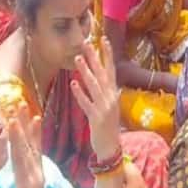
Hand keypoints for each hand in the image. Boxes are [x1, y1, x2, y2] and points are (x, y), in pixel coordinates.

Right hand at [0, 103, 44, 187]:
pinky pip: (37, 154)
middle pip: (29, 148)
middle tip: (20, 107)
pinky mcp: (39, 176)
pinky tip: (36, 126)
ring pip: (35, 148)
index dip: (17, 140)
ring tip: (29, 110)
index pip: (20, 158)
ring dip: (31, 129)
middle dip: (24, 127)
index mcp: (28, 187)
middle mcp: (36, 178)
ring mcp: (40, 176)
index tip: (13, 122)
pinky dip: (36, 139)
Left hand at [70, 37, 120, 159]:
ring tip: (78, 57)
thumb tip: (106, 80)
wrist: (111, 148)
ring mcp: (104, 108)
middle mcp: (111, 98)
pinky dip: (80, 93)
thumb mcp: (110, 107)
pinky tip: (73, 83)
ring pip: (94, 85)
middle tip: (87, 42)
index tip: (103, 39)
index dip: (107, 55)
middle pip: (102, 74)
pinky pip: (86, 103)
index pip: (110, 70)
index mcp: (113, 94)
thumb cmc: (109, 127)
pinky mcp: (95, 118)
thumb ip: (107, 93)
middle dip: (94, 57)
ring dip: (86, 71)